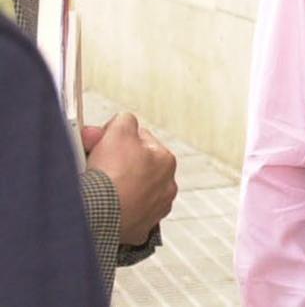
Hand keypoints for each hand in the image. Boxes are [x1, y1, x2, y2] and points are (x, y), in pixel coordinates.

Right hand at [85, 113, 176, 244]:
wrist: (96, 213)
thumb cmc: (110, 175)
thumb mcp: (119, 129)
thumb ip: (126, 120)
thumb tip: (125, 121)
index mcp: (166, 161)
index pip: (141, 140)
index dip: (116, 139)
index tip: (99, 143)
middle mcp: (166, 187)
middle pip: (135, 167)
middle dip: (115, 162)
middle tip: (94, 163)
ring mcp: (154, 211)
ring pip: (130, 191)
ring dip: (115, 187)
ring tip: (97, 186)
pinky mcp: (138, 230)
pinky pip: (123, 215)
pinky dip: (112, 209)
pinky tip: (100, 205)